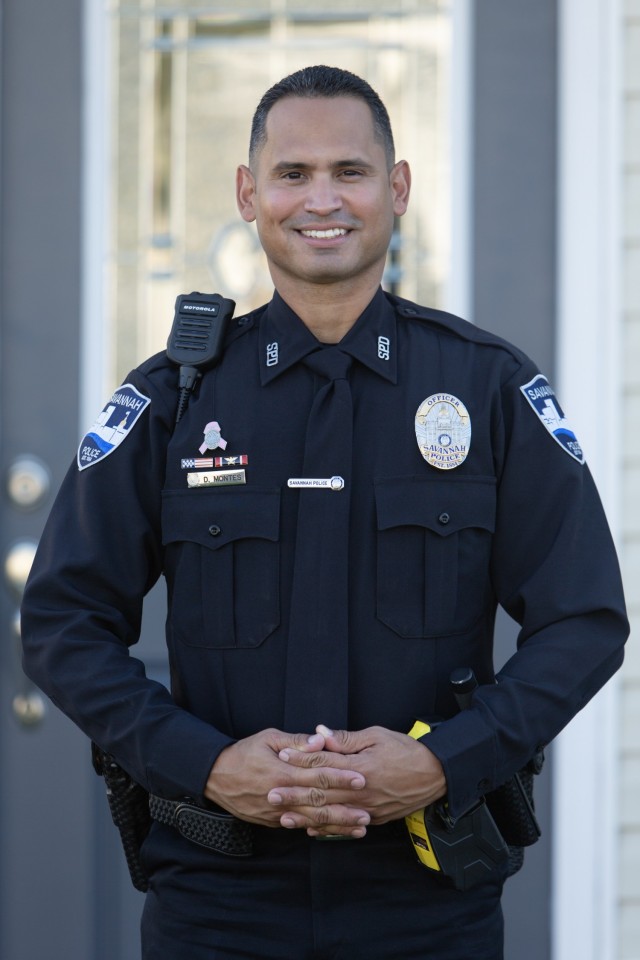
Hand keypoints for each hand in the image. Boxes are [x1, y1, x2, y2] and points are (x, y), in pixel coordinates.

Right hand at [204, 728, 369, 834]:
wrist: (215, 777)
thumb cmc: (244, 752)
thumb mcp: (268, 738)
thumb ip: (296, 742)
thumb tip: (321, 740)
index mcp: (282, 772)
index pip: (317, 775)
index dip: (341, 777)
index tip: (361, 779)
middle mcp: (281, 795)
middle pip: (318, 804)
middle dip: (344, 809)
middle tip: (368, 813)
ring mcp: (276, 812)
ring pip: (311, 821)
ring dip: (336, 825)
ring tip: (359, 828)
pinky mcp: (272, 822)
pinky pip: (299, 827)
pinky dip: (319, 830)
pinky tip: (336, 832)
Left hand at [274, 725, 446, 833]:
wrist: (436, 775)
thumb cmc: (406, 750)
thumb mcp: (377, 736)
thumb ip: (346, 739)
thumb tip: (320, 733)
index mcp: (361, 767)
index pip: (325, 761)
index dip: (302, 758)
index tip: (282, 755)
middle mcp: (362, 791)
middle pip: (322, 792)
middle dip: (295, 793)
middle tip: (270, 794)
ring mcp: (367, 808)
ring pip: (331, 814)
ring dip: (305, 816)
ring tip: (283, 817)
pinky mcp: (374, 819)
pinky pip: (346, 827)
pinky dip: (327, 829)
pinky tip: (310, 830)